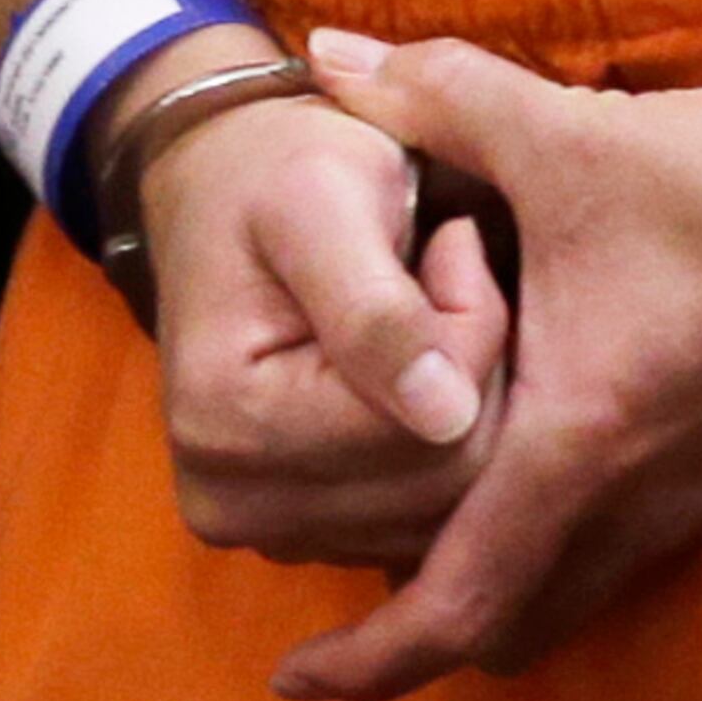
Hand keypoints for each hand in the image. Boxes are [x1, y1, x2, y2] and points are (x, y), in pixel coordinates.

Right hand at [146, 87, 513, 570]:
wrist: (228, 180)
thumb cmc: (279, 168)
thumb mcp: (322, 200)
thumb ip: (375, 307)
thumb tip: (443, 416)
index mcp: (225, 423)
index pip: (423, 433)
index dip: (471, 333)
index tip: (454, 240)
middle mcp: (232, 502)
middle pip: (442, 485)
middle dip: (476, 371)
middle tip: (446, 268)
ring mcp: (267, 530)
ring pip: (447, 506)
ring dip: (467, 404)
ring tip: (427, 309)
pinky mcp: (305, 531)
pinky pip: (426, 516)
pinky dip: (446, 440)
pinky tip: (419, 365)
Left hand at [277, 30, 701, 700]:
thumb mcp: (577, 134)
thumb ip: (441, 95)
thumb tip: (329, 53)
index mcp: (582, 446)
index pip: (456, 602)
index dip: (369, 656)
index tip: (294, 678)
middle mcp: (639, 506)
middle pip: (508, 623)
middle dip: (420, 630)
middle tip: (346, 599)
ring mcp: (700, 505)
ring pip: (571, 594)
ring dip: (495, 581)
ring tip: (427, 525)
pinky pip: (625, 556)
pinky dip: (563, 544)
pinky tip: (541, 463)